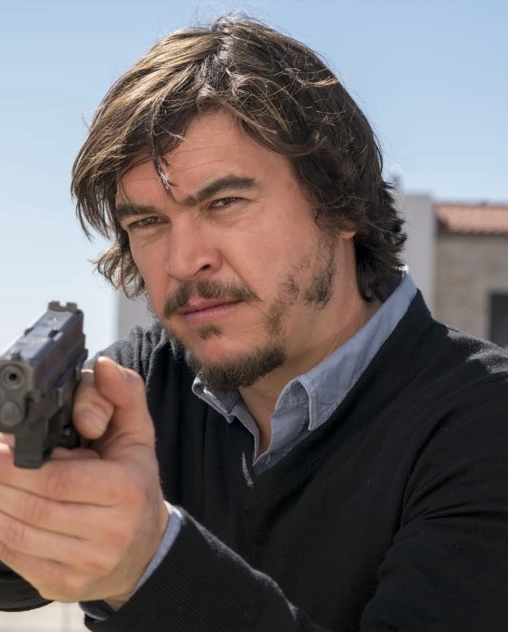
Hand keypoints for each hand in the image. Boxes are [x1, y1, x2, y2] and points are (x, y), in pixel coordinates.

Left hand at [0, 357, 168, 609]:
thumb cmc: (136, 484)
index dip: (20, 464)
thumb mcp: (138, 434)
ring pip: (16, 533)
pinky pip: (14, 557)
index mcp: (127, 490)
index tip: (4, 446)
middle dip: (2, 481)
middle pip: (32, 507)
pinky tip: (3, 507)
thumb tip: (103, 366)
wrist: (145, 549)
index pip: (58, 479)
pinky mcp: (62, 584)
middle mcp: (109, 533)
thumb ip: (123, 394)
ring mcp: (84, 565)